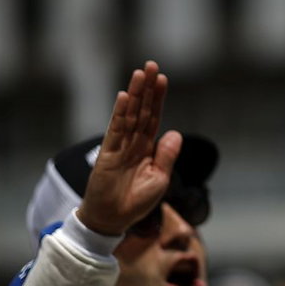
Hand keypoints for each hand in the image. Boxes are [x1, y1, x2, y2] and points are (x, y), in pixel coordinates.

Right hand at [76, 62, 183, 237]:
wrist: (112, 220)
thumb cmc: (135, 202)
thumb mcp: (159, 179)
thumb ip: (166, 156)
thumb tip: (175, 133)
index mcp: (148, 148)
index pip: (154, 117)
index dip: (158, 98)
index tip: (162, 78)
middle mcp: (134, 143)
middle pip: (142, 110)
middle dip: (147, 88)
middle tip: (151, 65)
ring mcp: (120, 146)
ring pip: (129, 115)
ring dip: (134, 94)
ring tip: (140, 74)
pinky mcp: (108, 154)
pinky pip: (116, 130)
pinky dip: (120, 113)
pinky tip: (124, 97)